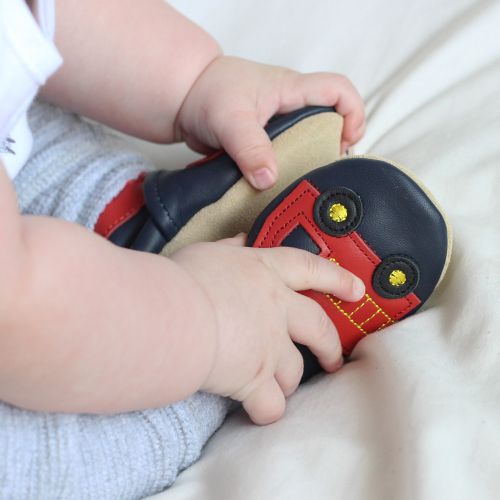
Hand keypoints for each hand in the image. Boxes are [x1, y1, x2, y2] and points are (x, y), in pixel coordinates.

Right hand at [171, 234, 364, 424]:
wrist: (169, 313)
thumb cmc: (180, 280)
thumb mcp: (206, 253)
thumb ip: (229, 248)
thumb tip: (241, 239)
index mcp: (264, 272)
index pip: (310, 269)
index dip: (336, 278)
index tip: (357, 290)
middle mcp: (275, 308)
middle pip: (318, 328)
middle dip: (329, 347)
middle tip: (332, 359)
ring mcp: (269, 345)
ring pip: (294, 371)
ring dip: (288, 381)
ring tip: (278, 387)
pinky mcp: (255, 378)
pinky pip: (270, 405)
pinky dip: (266, 411)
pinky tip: (258, 412)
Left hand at [175, 56, 364, 189]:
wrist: (181, 101)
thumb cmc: (206, 93)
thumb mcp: (230, 119)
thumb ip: (250, 148)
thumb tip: (269, 179)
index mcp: (292, 90)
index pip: (339, 90)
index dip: (353, 114)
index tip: (345, 143)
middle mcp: (291, 107)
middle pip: (330, 122)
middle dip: (333, 147)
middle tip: (322, 173)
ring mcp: (279, 125)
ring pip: (307, 143)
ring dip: (308, 163)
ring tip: (302, 185)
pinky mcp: (266, 142)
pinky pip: (286, 156)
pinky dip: (287, 171)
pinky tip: (280, 188)